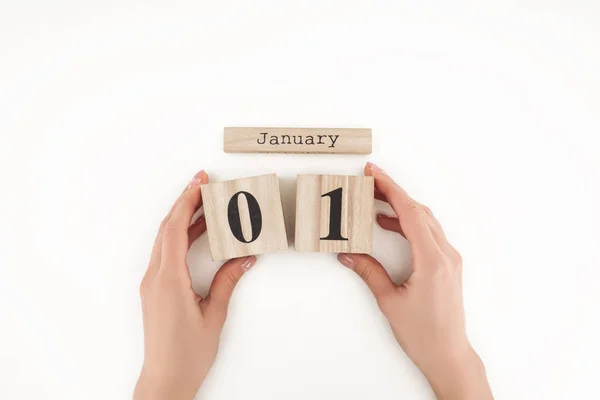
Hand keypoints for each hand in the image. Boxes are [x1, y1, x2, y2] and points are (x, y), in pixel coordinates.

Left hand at [134, 170, 256, 399]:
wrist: (165, 378)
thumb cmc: (187, 354)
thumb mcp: (214, 315)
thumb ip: (228, 281)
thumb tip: (245, 258)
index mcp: (168, 280)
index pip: (174, 229)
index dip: (186, 201)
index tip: (200, 182)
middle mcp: (155, 277)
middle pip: (166, 228)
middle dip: (184, 202)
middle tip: (204, 183)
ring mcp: (152, 283)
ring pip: (165, 239)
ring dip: (183, 218)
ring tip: (205, 203)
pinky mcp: (155, 289)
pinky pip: (166, 253)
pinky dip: (181, 237)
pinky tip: (198, 233)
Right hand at [337, 162, 492, 399]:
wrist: (449, 354)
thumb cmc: (424, 334)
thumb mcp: (390, 301)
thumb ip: (368, 272)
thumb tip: (347, 253)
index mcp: (433, 260)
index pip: (410, 213)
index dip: (390, 189)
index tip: (374, 173)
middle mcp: (446, 254)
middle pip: (419, 211)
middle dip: (393, 192)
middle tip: (369, 181)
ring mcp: (449, 259)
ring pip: (425, 221)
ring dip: (401, 207)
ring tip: (375, 202)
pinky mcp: (447, 264)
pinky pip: (429, 234)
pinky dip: (409, 223)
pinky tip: (390, 225)